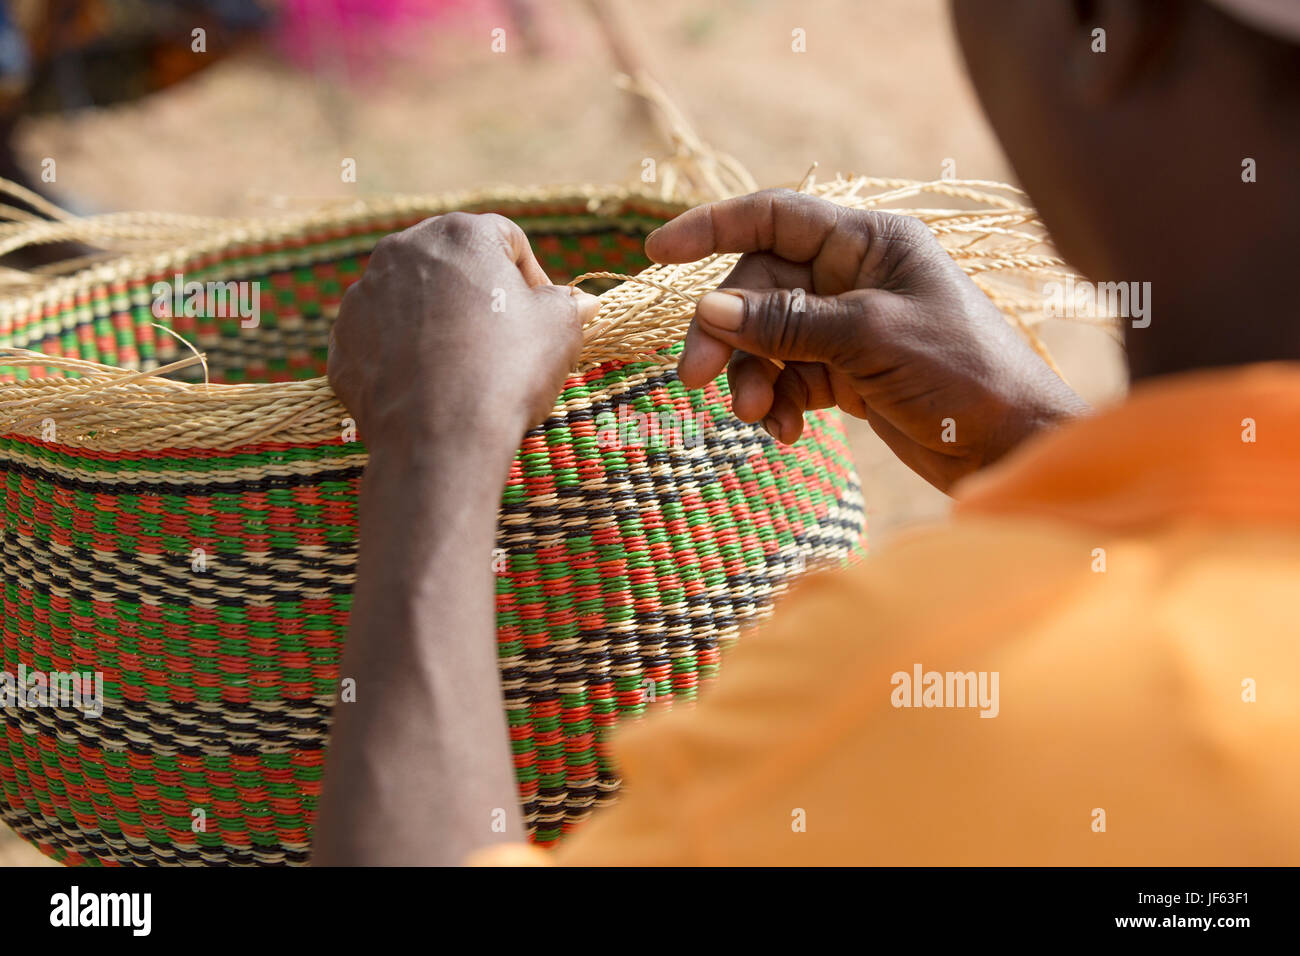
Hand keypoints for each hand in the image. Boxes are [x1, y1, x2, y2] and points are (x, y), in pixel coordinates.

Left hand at [328, 212, 600, 463]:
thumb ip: (568, 304)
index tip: (541, 315)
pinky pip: (383, 338)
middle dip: (480, 294)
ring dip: (439, 321)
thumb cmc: (505, 372)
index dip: (531, 277)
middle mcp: (403, 249)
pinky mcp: (344, 339)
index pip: (507, 239)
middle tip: (504, 339)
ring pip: (413, 298)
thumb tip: (581, 303)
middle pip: (453, 263)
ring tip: (466, 366)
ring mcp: (364, 294)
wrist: (437, 437)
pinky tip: (431, 386)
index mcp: (460, 233)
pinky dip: (405, 354)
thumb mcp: (560, 329)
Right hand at [646, 189, 1087, 491]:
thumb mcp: (870, 339)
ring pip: (768, 339)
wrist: (1014, 446)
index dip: (712, 227)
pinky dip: (781, 404)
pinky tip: (789, 433)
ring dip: (754, 378)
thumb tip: (709, 308)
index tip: (656, 253)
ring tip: (762, 418)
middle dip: (728, 334)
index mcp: (868, 242)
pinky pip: (790, 378)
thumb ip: (787, 323)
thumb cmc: (963, 374)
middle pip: (759, 289)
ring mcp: (848, 325)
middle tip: (693, 379)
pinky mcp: (848, 373)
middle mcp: (853, 276)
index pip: (774, 218)